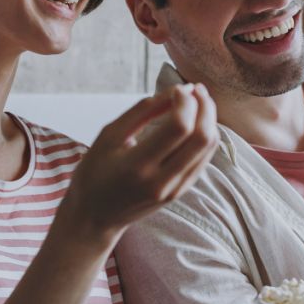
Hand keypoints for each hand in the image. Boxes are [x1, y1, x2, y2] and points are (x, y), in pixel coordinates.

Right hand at [58, 83, 217, 242]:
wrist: (94, 216)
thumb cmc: (95, 171)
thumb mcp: (110, 135)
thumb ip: (142, 111)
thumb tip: (174, 92)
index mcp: (137, 165)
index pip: (179, 128)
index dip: (186, 101)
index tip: (179, 87)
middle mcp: (160, 181)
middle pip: (201, 138)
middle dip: (205, 107)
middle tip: (196, 89)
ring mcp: (174, 190)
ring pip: (208, 148)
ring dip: (209, 119)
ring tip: (198, 101)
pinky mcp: (181, 192)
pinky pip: (203, 159)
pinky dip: (206, 136)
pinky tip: (196, 122)